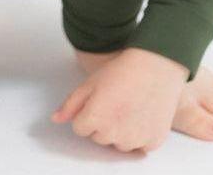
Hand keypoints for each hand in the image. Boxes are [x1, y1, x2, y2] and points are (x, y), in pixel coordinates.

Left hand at [50, 47, 186, 153]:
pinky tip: (142, 114)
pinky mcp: (151, 143)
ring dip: (121, 131)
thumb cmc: (124, 71)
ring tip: (130, 106)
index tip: (100, 100)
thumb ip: (71, 104)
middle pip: (98, 138)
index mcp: (95, 118)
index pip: (80, 129)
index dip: (88, 113)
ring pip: (118, 144)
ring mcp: (134, 140)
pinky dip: (140, 135)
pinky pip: (138, 147)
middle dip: (103, 123)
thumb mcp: (90, 82)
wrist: (156, 65)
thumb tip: (56, 119)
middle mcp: (114, 134)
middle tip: (116, 101)